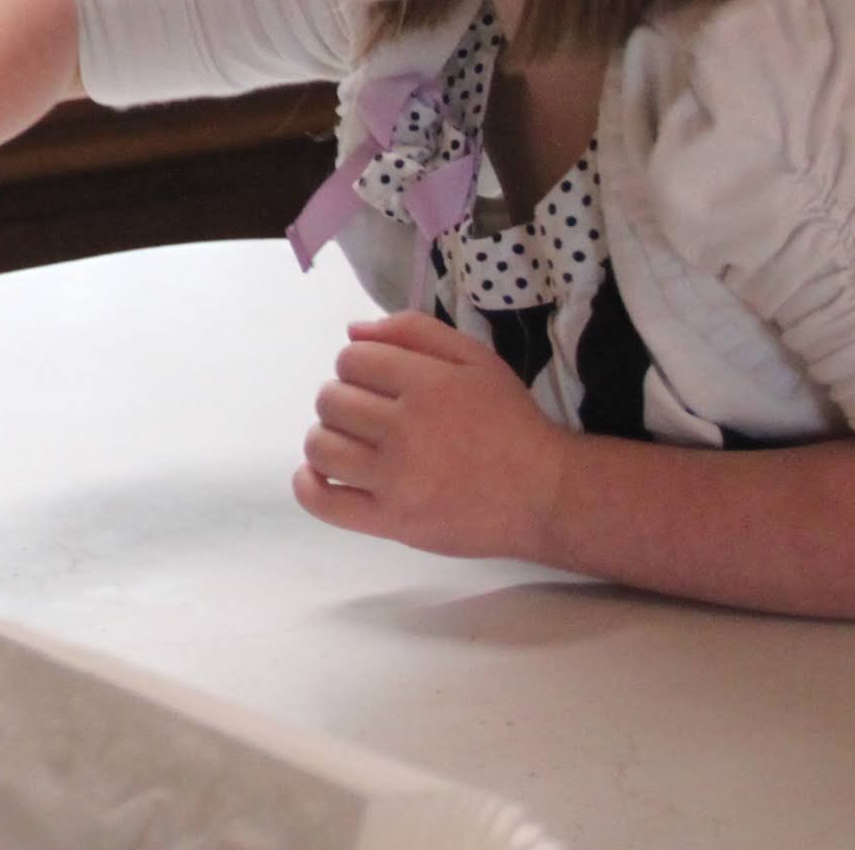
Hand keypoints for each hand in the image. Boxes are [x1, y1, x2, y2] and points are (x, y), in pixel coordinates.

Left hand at [293, 312, 571, 561]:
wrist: (547, 495)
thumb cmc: (510, 422)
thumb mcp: (476, 359)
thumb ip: (414, 332)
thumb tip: (352, 331)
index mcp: (428, 384)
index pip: (350, 359)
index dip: (359, 366)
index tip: (379, 383)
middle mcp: (407, 429)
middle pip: (331, 400)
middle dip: (344, 399)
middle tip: (371, 414)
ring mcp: (397, 479)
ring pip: (320, 445)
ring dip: (328, 437)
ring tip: (354, 443)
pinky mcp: (392, 521)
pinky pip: (322, 501)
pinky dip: (307, 484)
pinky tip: (320, 474)